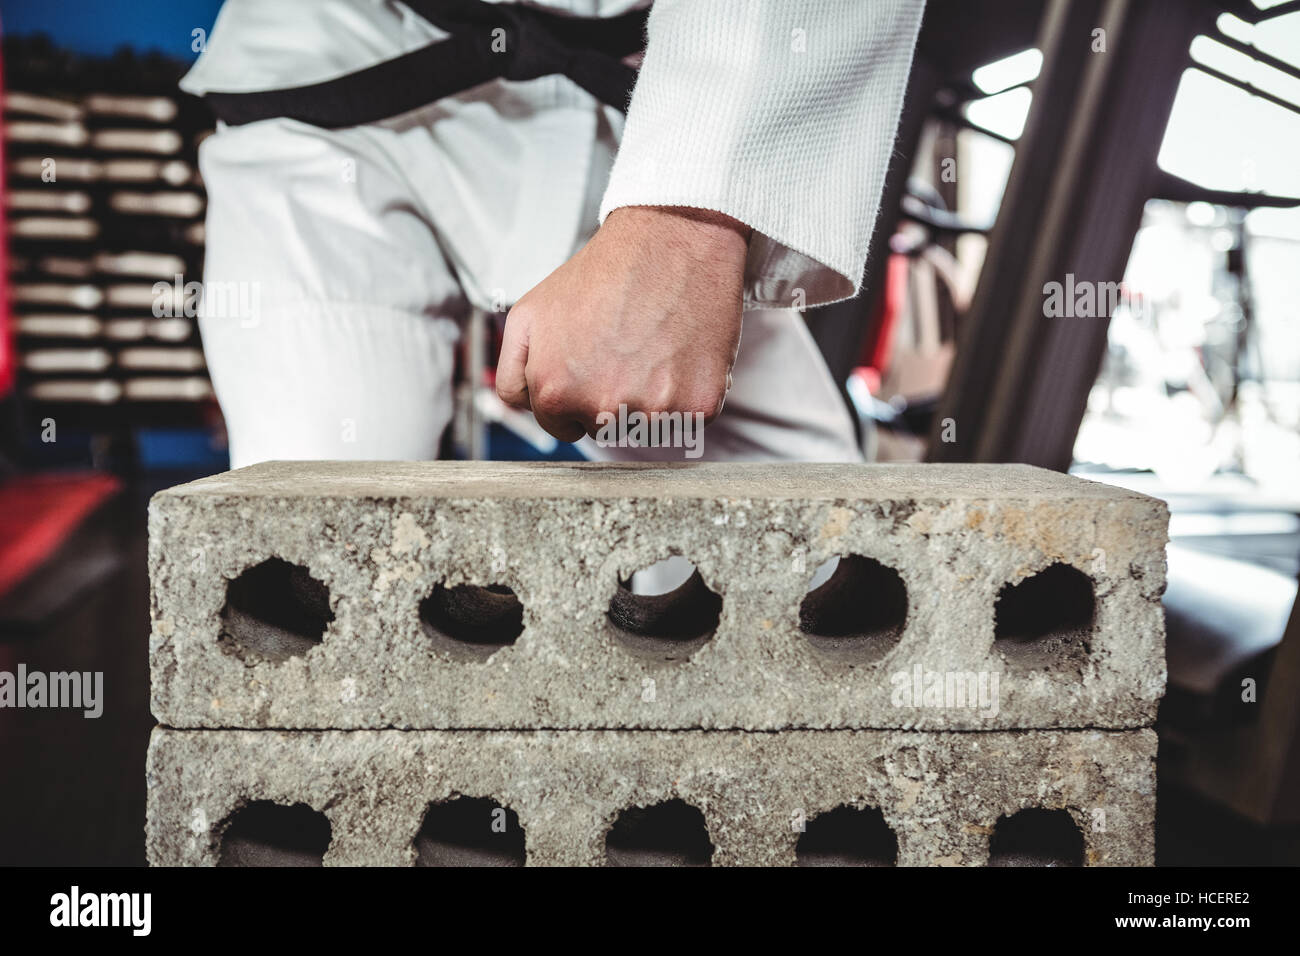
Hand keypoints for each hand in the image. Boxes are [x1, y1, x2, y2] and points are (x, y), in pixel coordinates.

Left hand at [495, 205, 749, 441]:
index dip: (575, 395)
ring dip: (649, 400)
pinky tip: (679, 353)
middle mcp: (603, 408)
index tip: (592, 364)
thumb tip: (521, 408)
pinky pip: (689, 420)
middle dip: (610, 399)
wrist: (670, 240)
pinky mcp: (698, 406)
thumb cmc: (603, 272)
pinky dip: (687, 393)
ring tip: (652, 348)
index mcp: (556, 391)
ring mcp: (653, 410)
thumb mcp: (529, 313)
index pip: (561, 428)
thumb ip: (513, 372)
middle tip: (624, 348)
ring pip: (646, 428)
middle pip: (603, 431)